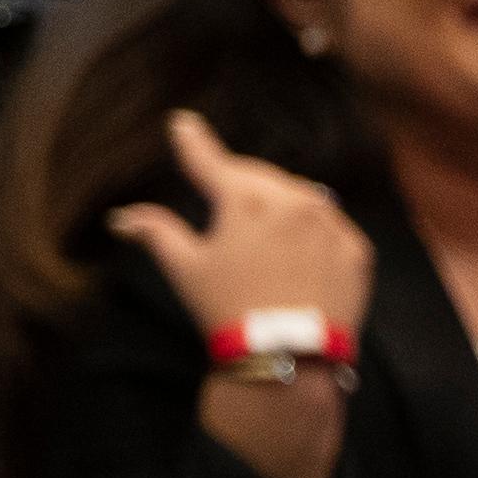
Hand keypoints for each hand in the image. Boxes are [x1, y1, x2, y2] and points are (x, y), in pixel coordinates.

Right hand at [112, 110, 372, 340]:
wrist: (287, 355)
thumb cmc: (226, 308)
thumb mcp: (186, 268)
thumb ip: (157, 232)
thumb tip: (121, 217)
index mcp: (246, 199)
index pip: (211, 161)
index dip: (194, 142)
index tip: (183, 122)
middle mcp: (294, 201)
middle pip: (258, 177)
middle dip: (236, 180)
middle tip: (219, 187)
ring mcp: (331, 224)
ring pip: (298, 197)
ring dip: (276, 202)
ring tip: (259, 231)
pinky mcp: (356, 249)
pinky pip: (329, 226)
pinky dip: (310, 229)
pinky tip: (294, 252)